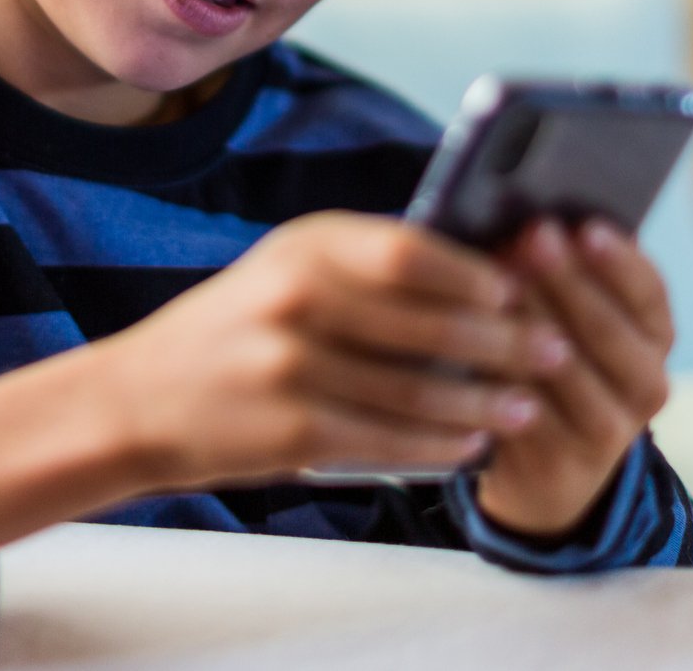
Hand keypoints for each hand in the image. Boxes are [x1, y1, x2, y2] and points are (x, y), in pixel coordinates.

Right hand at [87, 211, 568, 489]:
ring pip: (418, 391)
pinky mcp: (290, 431)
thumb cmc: (234, 330)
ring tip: (526, 407)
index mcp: (305, 246)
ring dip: (484, 403)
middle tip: (555, 351)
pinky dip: (438, 447)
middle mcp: (296, 297)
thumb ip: (366, 267)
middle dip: (505, 342)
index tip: (525, 290)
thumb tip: (482, 275)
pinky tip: (470, 447)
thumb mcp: (287, 270)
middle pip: (429, 323)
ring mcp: (290, 365)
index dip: (478, 274)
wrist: (137, 399)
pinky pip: (388, 441)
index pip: (413, 252)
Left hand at [471, 218, 675, 538]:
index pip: (648, 294)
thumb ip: (566, 271)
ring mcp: (608, 432)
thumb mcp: (572, 317)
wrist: (546, 466)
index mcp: (654, 339)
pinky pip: (526, 410)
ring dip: (531, 321)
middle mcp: (646, 387)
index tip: (585, 227)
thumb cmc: (550, 363)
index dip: (618, 262)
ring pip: (566, 369)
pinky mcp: (562, 465)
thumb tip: (531, 218)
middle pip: (607, 329)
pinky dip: (499, 372)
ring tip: (497, 282)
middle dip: (567, 279)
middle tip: (531, 237)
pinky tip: (472, 341)